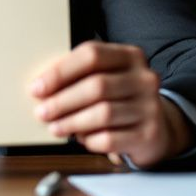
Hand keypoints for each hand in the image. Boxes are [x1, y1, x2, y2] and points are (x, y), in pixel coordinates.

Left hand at [29, 41, 193, 167]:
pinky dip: (90, 140)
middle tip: (42, 112)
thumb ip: (79, 76)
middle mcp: (144, 78)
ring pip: (103, 113)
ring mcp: (150, 106)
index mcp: (130, 56)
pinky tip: (81, 139)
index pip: (92, 55)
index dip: (60, 71)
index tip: (38, 88)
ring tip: (56, 127)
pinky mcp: (149, 134)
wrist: (158, 127)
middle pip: (96, 86)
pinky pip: (111, 138)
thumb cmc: (120, 98)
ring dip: (72, 122)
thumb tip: (41, 87)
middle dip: (62, 101)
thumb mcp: (106, 77)